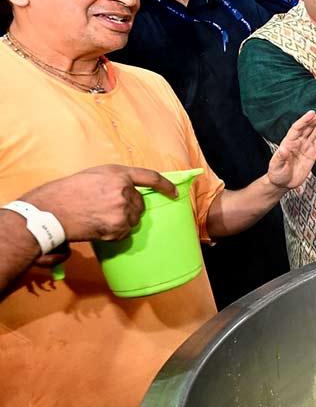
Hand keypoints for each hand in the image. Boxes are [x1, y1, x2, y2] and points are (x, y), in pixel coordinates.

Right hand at [22, 165, 176, 242]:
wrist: (49, 211)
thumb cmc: (67, 192)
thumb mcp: (93, 176)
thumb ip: (115, 181)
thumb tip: (131, 192)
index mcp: (118, 174)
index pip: (150, 177)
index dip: (165, 185)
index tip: (174, 192)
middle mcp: (123, 190)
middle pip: (139, 203)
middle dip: (129, 207)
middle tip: (105, 208)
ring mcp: (122, 210)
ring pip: (133, 219)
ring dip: (122, 221)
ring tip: (98, 217)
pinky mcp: (117, 227)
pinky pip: (124, 232)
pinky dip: (114, 233)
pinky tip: (97, 226)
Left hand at [266, 107, 315, 190]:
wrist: (283, 182)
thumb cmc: (277, 174)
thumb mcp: (276, 166)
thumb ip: (280, 157)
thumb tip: (283, 148)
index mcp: (289, 142)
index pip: (297, 128)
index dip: (304, 120)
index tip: (312, 113)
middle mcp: (298, 141)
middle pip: (309, 126)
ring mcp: (306, 145)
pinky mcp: (313, 151)